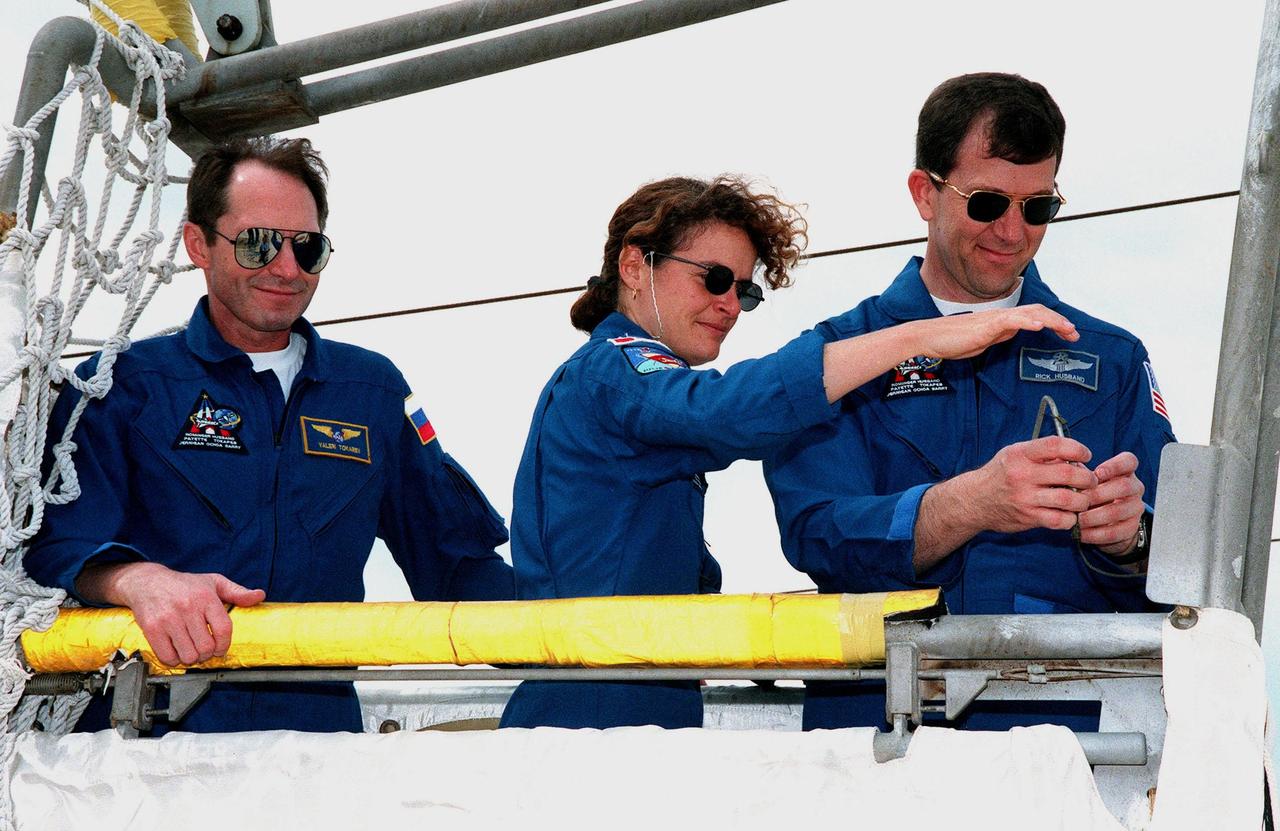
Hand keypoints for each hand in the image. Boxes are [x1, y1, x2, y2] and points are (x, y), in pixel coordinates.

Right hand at [75, 562, 264, 665]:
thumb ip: (237, 592)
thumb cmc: (184, 584)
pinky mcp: (152, 628)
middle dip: (207, 653)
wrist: (147, 582)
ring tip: (190, 649)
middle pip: (206, 647)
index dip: (224, 645)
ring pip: (188, 655)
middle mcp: (188, 608)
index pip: (223, 630)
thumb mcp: (213, 582)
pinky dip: (173, 660)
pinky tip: (176, 651)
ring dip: (191, 658)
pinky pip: (167, 656)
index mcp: (206, 597)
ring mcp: (169, 619)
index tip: (221, 648)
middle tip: (204, 649)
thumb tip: (259, 595)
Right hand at [910, 303, 1078, 360]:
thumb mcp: (982, 340)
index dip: (1053, 322)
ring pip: (1030, 313)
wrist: (928, 338)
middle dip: (1059, 322)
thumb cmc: (950, 341)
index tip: (1067, 333)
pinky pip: (1011, 320)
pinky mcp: (986, 325)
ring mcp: (994, 318)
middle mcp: (1001, 315)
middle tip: (1075, 334)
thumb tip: (1014, 332)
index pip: (1033, 316)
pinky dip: (1028, 321)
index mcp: (1001, 320)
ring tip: (1067, 329)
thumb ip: (999, 335)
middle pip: (1037, 311)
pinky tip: (1040, 326)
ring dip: (1052, 320)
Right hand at [914, 436, 1097, 571]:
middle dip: (1087, 478)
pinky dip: (1071, 518)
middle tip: (1090, 481)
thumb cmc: (1001, 474)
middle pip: (1068, 474)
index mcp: (1021, 454)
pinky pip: (1060, 520)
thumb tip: (1075, 458)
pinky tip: (1068, 514)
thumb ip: (1042, 454)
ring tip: (1082, 499)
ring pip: (1068, 500)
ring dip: (1083, 501)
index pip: (1056, 445)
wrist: (975, 500)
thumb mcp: (1015, 454)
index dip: (1078, 449)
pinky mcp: (1028, 517)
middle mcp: (1023, 475)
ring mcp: (1025, 498)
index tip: (1085, 456)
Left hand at [1077, 452, 1145, 552]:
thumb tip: (1061, 465)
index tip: (1098, 473)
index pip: (1129, 462)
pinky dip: (1096, 534)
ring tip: (1077, 519)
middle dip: (1098, 494)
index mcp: (1125, 471)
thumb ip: (1077, 471)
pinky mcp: (1130, 528)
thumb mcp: (1086, 479)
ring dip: (1094, 517)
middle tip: (1079, 500)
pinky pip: (1115, 532)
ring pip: (1118, 511)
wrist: (1105, 521)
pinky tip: (1081, 533)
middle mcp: (1135, 488)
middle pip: (1124, 487)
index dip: (1115, 466)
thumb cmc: (1092, 493)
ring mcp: (1135, 508)